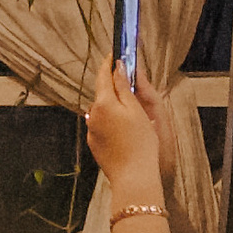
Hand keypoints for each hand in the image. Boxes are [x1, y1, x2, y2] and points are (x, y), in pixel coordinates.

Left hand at [84, 55, 166, 204]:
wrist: (134, 177)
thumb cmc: (141, 143)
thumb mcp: (137, 110)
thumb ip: (124, 86)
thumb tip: (117, 67)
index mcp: (103, 103)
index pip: (103, 75)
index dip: (109, 63)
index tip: (114, 54)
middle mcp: (92, 114)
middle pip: (102, 93)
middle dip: (114, 86)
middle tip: (128, 81)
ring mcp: (92, 130)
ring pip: (102, 111)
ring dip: (113, 106)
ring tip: (132, 112)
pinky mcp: (95, 144)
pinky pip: (102, 126)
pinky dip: (112, 122)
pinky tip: (125, 131)